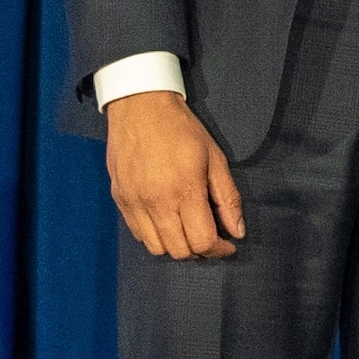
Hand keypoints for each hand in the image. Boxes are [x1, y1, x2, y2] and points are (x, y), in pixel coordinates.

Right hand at [105, 90, 243, 258]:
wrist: (139, 107)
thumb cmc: (182, 130)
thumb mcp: (215, 158)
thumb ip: (227, 198)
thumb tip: (237, 232)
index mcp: (184, 191)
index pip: (202, 241)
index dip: (219, 249)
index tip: (228, 244)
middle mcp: (155, 203)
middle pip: (179, 251)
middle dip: (200, 251)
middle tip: (211, 236)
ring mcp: (133, 204)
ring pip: (157, 248)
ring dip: (177, 246)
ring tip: (189, 230)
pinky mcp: (120, 200)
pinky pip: (138, 235)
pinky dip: (156, 237)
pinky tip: (168, 221)